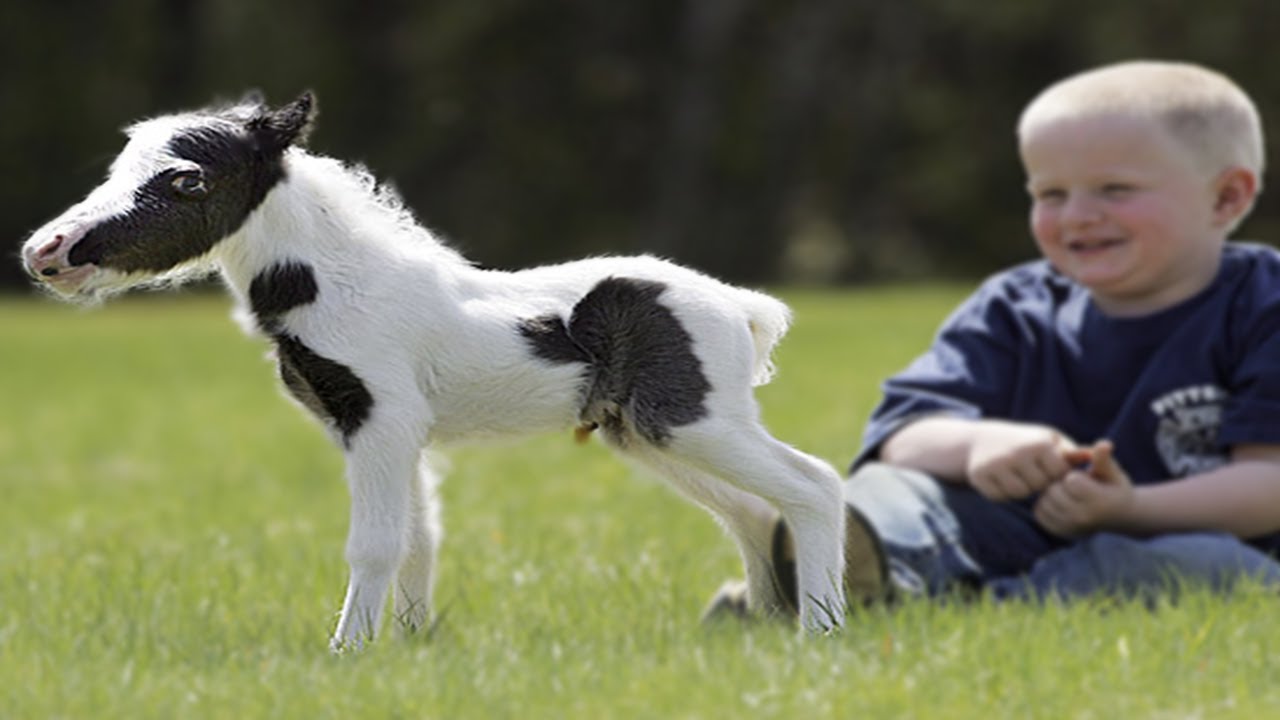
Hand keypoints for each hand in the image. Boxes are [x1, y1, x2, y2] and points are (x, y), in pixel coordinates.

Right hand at [966, 421, 1083, 500]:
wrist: (979, 439)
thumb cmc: (1022, 440)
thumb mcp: (1047, 439)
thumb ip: (1070, 451)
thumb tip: (1097, 455)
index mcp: (1039, 443)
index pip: (1059, 475)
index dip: (1053, 473)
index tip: (1045, 465)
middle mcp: (1018, 453)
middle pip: (1039, 486)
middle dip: (1036, 482)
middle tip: (1028, 470)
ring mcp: (997, 464)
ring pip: (1020, 494)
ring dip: (1020, 488)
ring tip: (1015, 474)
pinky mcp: (979, 475)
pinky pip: (1000, 496)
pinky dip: (1002, 492)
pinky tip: (1000, 479)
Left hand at [1033, 440, 1133, 537]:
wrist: (1118, 516)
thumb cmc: (1114, 487)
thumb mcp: (1112, 472)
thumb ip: (1103, 458)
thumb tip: (1103, 444)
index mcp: (1098, 502)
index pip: (1071, 481)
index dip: (1073, 475)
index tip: (1082, 477)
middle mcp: (1083, 518)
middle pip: (1054, 492)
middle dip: (1060, 484)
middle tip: (1072, 485)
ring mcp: (1071, 528)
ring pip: (1044, 502)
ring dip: (1051, 494)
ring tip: (1066, 494)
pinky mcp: (1060, 532)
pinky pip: (1039, 514)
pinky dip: (1045, 506)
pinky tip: (1059, 502)